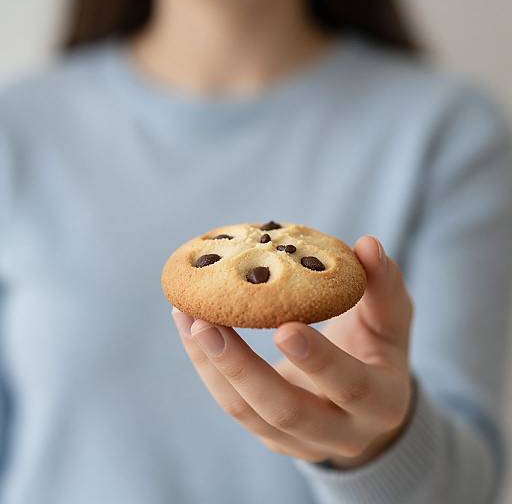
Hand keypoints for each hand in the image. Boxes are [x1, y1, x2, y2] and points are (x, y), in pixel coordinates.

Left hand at [172, 235, 413, 468]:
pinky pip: (233, 404)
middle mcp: (340, 433)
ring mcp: (298, 441)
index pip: (350, 387)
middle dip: (242, 369)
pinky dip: (208, 366)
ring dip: (212, 364)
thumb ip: (384, 286)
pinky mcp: (269, 433)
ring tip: (186, 316)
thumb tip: (368, 243)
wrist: (365, 403)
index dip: (318, 360)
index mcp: (381, 403)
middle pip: (286, 412)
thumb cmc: (378, 351)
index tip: (284, 326)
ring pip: (247, 412)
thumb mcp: (392, 322)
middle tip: (207, 323)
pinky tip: (191, 327)